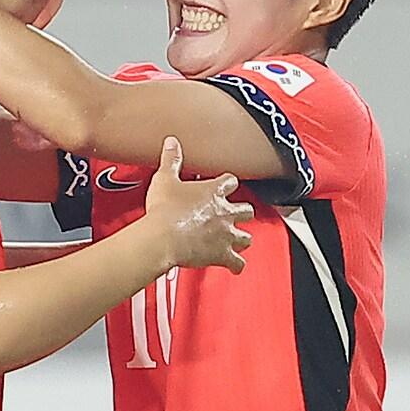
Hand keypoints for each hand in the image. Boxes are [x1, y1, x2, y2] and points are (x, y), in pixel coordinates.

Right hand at [145, 138, 253, 273]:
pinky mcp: (221, 254)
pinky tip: (236, 267)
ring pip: (246, 237)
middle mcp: (224, 212)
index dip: (228, 184)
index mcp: (213, 192)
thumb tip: (172, 143)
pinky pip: (237, 263)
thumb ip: (171, 160)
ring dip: (243, 238)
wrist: (163, 237)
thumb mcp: (164, 179)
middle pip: (246, 210)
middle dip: (243, 212)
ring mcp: (225, 234)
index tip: (224, 185)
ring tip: (240, 240)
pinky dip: (237, 265)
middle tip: (236, 214)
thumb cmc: (164, 211)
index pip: (230, 182)